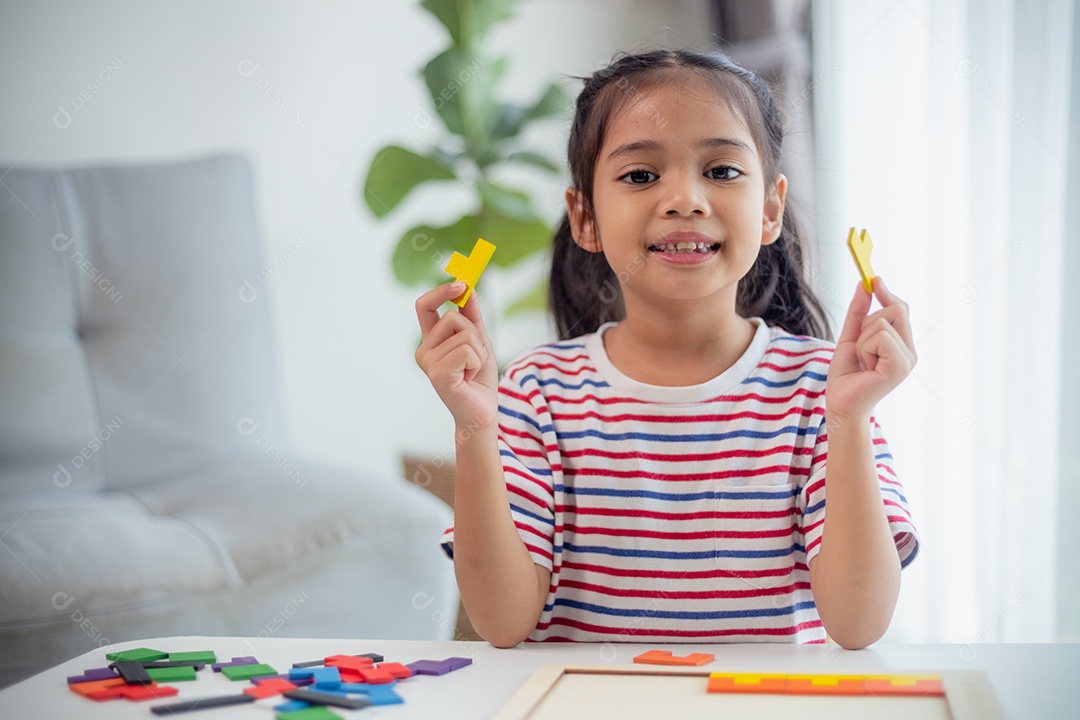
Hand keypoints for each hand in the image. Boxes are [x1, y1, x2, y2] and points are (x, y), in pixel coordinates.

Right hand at [415, 282, 498, 428]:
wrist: (482, 412)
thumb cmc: (479, 379)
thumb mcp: (479, 341)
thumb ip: (472, 315)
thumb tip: (468, 287)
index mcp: (430, 341)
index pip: (425, 306)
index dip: (440, 291)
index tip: (461, 283)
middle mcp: (424, 351)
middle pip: (452, 316)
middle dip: (474, 333)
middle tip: (475, 358)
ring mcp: (428, 363)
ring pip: (464, 333)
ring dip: (479, 351)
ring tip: (473, 370)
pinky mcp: (438, 374)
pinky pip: (467, 350)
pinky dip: (478, 361)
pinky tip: (470, 378)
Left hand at [826, 277, 916, 422]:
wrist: (840, 405)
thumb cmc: (846, 376)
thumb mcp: (850, 337)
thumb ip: (858, 312)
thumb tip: (863, 285)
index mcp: (902, 344)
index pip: (900, 308)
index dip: (886, 293)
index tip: (873, 279)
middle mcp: (910, 351)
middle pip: (896, 308)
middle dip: (868, 321)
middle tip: (861, 348)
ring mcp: (908, 359)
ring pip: (882, 321)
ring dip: (862, 340)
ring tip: (862, 361)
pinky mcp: (900, 365)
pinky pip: (880, 335)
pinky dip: (864, 348)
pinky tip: (865, 367)